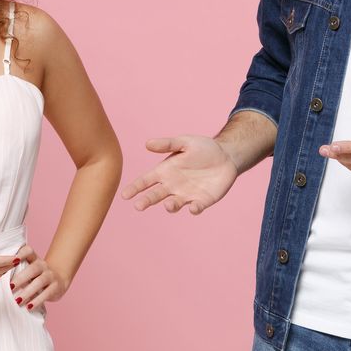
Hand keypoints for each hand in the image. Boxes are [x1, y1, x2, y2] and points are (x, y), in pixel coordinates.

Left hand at [9, 245, 67, 312]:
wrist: (58, 281)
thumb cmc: (35, 277)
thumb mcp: (28, 270)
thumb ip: (15, 271)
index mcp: (33, 259)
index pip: (28, 251)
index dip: (21, 253)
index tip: (11, 260)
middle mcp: (42, 265)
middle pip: (33, 269)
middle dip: (21, 278)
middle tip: (10, 287)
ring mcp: (50, 275)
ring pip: (40, 282)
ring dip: (27, 292)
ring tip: (17, 301)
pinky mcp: (56, 286)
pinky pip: (47, 293)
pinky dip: (37, 300)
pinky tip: (29, 307)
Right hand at [121, 135, 240, 213]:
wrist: (226, 156)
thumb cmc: (202, 148)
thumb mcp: (185, 142)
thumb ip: (167, 144)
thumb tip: (147, 143)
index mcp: (165, 171)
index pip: (146, 181)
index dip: (135, 188)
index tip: (125, 195)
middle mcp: (173, 186)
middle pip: (155, 195)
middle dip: (146, 201)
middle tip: (138, 206)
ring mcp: (187, 195)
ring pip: (174, 204)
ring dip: (170, 206)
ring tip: (168, 205)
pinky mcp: (202, 200)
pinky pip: (196, 207)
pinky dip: (194, 209)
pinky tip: (194, 207)